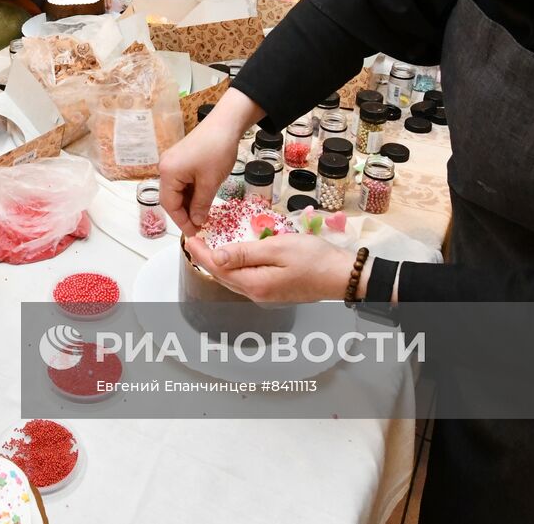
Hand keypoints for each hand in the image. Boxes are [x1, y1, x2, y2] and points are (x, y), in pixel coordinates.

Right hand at [158, 90, 259, 233]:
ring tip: (203, 216)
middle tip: (199, 226)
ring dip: (188, 204)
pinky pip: (181, 182)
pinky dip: (191, 193)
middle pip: (170, 198)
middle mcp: (165, 167)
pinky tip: (202, 200)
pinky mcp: (180, 159)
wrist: (225, 123)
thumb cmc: (217, 151)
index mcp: (168, 173)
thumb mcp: (210, 182)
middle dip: (184, 214)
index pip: (170, 205)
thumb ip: (201, 205)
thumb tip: (197, 221)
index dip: (182, 221)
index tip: (195, 233)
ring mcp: (172, 162)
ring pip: (177, 191)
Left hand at [183, 232, 355, 302]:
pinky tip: (234, 257)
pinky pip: (246, 280)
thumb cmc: (314, 258)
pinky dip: (234, 268)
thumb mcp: (277, 248)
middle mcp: (257, 294)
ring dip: (220, 264)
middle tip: (195, 239)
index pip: (218, 268)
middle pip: (223, 277)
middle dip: (206, 258)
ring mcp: (266, 295)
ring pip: (233, 280)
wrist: (344, 276)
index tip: (190, 237)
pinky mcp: (274, 292)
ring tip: (209, 246)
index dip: (201, 253)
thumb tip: (216, 256)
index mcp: (255, 284)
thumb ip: (244, 253)